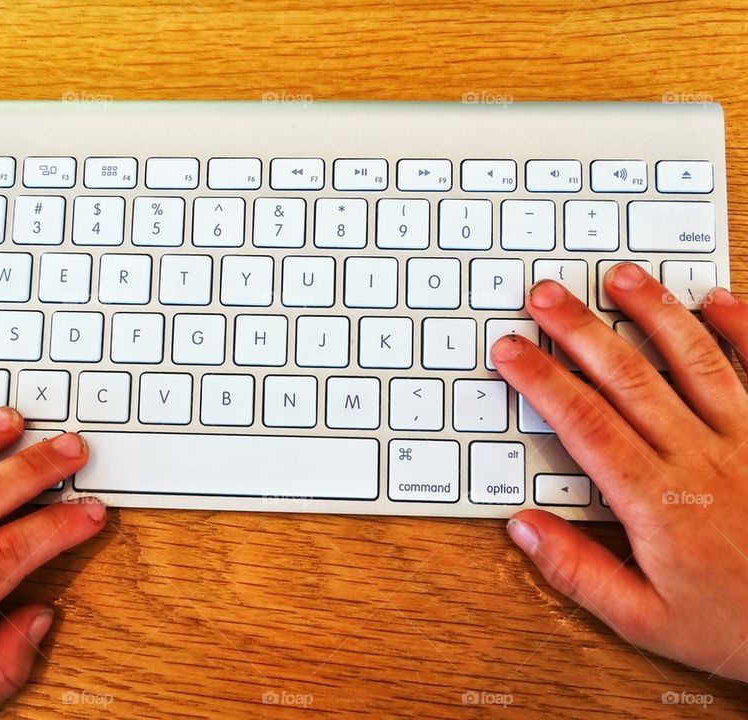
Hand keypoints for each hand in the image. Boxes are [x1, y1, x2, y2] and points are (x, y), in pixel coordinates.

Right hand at [492, 263, 747, 680]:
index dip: (541, 380)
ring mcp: (747, 437)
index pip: (584, 423)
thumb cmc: (742, 625)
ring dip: (652, 313)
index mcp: (658, 502)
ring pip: (693, 360)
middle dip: (580, 330)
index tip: (512, 351)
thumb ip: (579, 572)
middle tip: (546, 294)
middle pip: (628, 377)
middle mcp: (700, 457)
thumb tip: (523, 528)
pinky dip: (742, 327)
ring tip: (619, 277)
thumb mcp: (646, 621)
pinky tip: (716, 299)